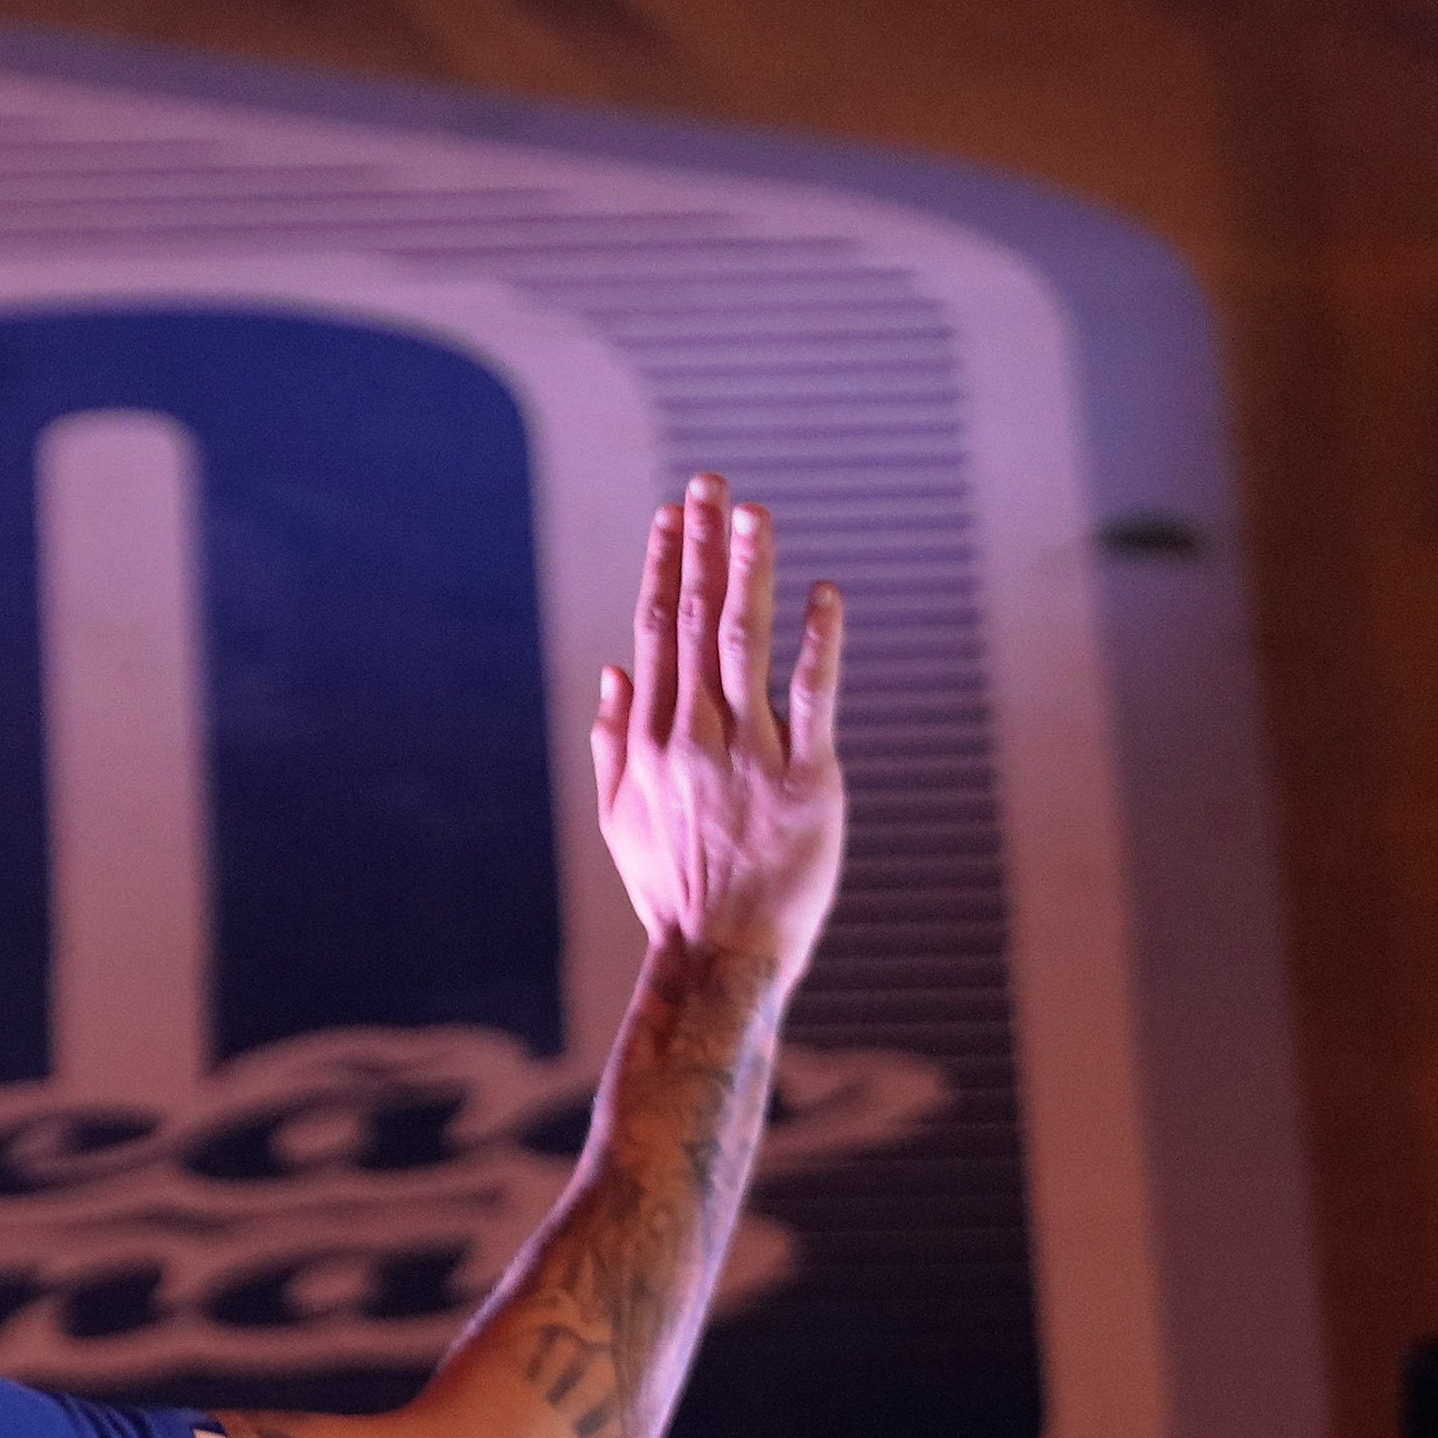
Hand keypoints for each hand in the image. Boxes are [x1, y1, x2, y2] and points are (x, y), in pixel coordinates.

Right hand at [586, 473, 841, 976]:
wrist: (719, 955)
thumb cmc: (672, 891)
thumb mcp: (620, 819)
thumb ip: (614, 741)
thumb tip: (615, 670)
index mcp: (649, 740)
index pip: (655, 633)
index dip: (665, 567)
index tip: (673, 514)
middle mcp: (693, 737)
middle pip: (695, 621)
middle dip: (703, 545)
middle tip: (712, 482)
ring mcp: (749, 756)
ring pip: (745, 644)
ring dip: (748, 572)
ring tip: (754, 514)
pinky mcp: (805, 782)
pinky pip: (812, 699)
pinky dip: (816, 643)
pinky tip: (823, 594)